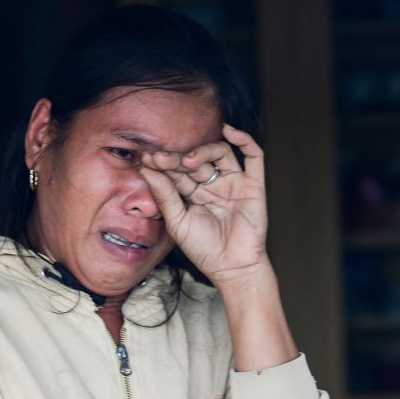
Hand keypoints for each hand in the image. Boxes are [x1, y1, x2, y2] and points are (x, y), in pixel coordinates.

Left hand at [139, 124, 267, 285]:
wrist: (231, 268)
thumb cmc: (203, 249)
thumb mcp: (177, 222)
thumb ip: (164, 195)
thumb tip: (147, 169)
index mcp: (193, 193)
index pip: (177, 171)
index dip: (162, 164)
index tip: (146, 159)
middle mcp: (212, 184)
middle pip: (196, 161)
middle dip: (177, 158)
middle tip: (160, 158)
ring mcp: (233, 183)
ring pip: (220, 154)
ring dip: (204, 151)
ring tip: (189, 160)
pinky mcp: (253, 185)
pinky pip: (253, 157)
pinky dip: (244, 140)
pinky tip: (229, 131)